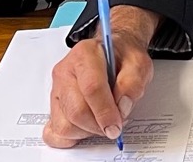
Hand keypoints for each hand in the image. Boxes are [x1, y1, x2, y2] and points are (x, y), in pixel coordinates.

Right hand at [45, 6, 158, 146]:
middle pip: (76, 110)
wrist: (114, 54)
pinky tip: (88, 127)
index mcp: (85, 54)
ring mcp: (56, 90)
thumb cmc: (123, 57)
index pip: (91, 88)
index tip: (117, 126)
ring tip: (103, 119)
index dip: (105, 112)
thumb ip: (133, 83)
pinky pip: (56, 133)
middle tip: (116, 124)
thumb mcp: (138, 62)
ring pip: (65, 126)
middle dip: (99, 126)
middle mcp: (65, 71)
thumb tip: (122, 107)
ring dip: (88, 131)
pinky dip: (72, 137)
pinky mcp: (54, 107)